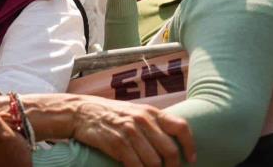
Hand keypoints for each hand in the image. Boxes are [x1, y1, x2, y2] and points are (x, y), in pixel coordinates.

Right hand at [71, 95, 195, 166]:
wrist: (81, 112)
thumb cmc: (110, 114)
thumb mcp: (134, 111)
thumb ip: (152, 123)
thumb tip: (173, 140)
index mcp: (150, 112)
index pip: (181, 127)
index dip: (190, 145)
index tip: (191, 159)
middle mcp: (142, 120)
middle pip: (170, 150)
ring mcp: (129, 132)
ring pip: (154, 162)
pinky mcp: (117, 144)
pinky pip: (136, 166)